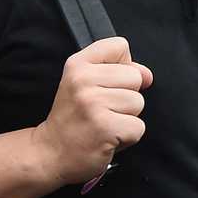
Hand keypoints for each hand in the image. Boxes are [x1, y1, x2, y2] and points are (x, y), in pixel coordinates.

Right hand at [33, 36, 152, 186]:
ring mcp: (93, 104)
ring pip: (138, 102)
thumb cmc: (73, 118)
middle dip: (126, 96)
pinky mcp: (105, 127)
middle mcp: (83, 80)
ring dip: (126, 118)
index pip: (120, 45)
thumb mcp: (85, 84)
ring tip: (104, 123)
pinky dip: (127, 137)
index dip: (122, 65)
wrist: (51, 152)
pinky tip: (107, 137)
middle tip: (102, 110)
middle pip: (135, 77)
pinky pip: (138, 127)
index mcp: (78, 64)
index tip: (105, 84)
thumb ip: (118, 71)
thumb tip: (147, 76)